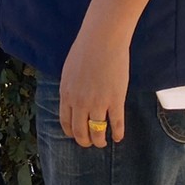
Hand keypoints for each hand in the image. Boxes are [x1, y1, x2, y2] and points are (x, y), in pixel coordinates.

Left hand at [58, 22, 130, 147]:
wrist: (101, 40)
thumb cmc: (84, 51)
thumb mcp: (68, 72)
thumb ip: (70, 89)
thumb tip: (73, 101)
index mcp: (66, 94)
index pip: (66, 122)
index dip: (71, 132)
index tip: (76, 135)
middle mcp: (79, 103)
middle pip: (80, 131)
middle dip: (85, 141)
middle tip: (90, 143)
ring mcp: (98, 103)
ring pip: (97, 132)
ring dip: (100, 141)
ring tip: (103, 143)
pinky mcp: (115, 100)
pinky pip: (116, 124)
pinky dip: (117, 133)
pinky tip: (118, 137)